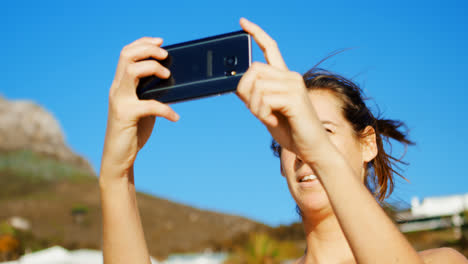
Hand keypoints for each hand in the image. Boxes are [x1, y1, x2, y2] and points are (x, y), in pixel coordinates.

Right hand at [100, 37, 179, 181]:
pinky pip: (148, 105)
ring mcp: (119, 101)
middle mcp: (117, 89)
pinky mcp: (125, 116)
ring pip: (131, 71)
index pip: (126, 53)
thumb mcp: (143, 107)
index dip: (143, 43)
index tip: (161, 41)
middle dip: (148, 50)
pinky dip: (165, 109)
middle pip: (127, 55)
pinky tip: (175, 117)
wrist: (118, 158)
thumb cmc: (133, 131)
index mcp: (121, 85)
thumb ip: (151, 93)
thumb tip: (172, 82)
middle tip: (166, 55)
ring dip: (152, 68)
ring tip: (168, 75)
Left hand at [237, 18, 331, 161]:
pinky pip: (263, 99)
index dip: (256, 33)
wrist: (312, 149)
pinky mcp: (295, 97)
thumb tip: (238, 85)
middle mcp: (291, 76)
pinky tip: (273, 121)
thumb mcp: (266, 111)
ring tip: (267, 118)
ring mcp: (294, 84)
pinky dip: (261, 113)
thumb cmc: (290, 131)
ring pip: (256, 85)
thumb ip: (255, 96)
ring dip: (254, 107)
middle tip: (255, 110)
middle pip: (253, 69)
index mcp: (284, 77)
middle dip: (245, 91)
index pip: (270, 48)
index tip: (242, 22)